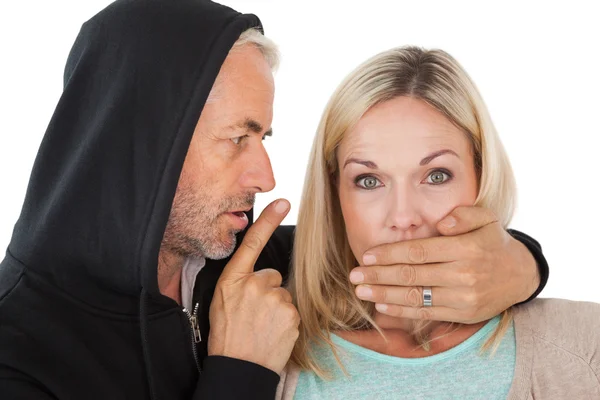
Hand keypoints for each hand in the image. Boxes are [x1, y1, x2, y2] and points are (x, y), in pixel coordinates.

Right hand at [207, 199, 299, 373]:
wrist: (239, 367)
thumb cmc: (228, 335)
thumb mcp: (223, 302)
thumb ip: (240, 282)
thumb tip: (259, 275)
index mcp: (233, 279)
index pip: (253, 243)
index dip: (268, 220)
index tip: (283, 201)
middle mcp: (254, 284)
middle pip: (272, 275)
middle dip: (267, 291)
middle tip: (255, 313)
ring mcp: (274, 298)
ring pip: (283, 294)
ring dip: (277, 307)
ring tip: (262, 325)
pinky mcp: (291, 313)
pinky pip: (292, 310)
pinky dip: (286, 320)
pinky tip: (273, 332)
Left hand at [349, 206, 539, 323]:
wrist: (520, 273)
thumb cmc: (493, 241)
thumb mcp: (486, 218)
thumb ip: (463, 214)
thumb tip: (441, 223)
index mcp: (466, 248)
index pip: (418, 252)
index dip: (389, 255)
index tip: (366, 255)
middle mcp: (464, 275)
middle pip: (412, 276)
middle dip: (378, 276)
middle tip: (354, 276)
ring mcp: (463, 297)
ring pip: (416, 297)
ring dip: (384, 295)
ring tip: (361, 291)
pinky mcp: (463, 314)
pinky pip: (427, 313)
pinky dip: (402, 310)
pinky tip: (382, 305)